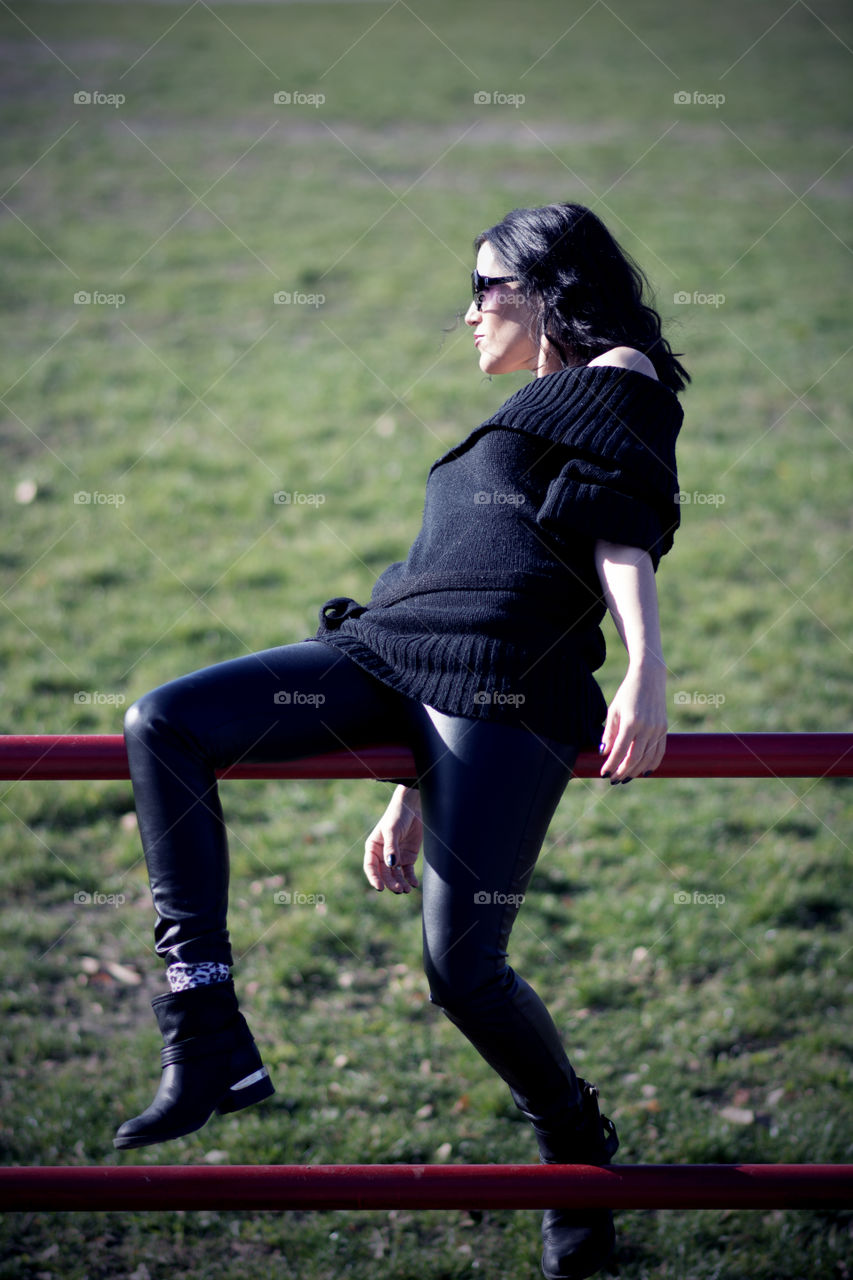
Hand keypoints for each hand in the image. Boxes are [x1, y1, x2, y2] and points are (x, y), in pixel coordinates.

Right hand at [363, 785, 422, 892]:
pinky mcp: (408, 857)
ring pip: (396, 876)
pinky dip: (410, 879)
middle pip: (384, 874)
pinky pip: (407, 872)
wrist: (413, 807)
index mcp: (373, 848)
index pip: (371, 867)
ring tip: (407, 890)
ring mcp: (396, 857)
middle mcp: (383, 855)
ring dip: (400, 884)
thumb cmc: (397, 815)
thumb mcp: (392, 830)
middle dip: (391, 883)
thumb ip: (391, 848)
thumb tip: (391, 865)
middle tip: (399, 889)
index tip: (380, 888)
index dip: (374, 878)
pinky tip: (413, 884)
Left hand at [599, 662, 667, 781]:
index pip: (620, 751)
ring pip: (648, 758)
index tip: (604, 773)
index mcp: (631, 722)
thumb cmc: (627, 693)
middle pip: (635, 758)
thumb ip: (609, 733)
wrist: (649, 678)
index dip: (612, 764)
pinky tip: (643, 771)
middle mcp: (646, 727)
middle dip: (623, 772)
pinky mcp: (664, 729)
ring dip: (636, 771)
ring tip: (626, 777)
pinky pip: (660, 752)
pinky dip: (652, 764)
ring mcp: (658, 729)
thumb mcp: (613, 711)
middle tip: (614, 779)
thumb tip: (604, 752)